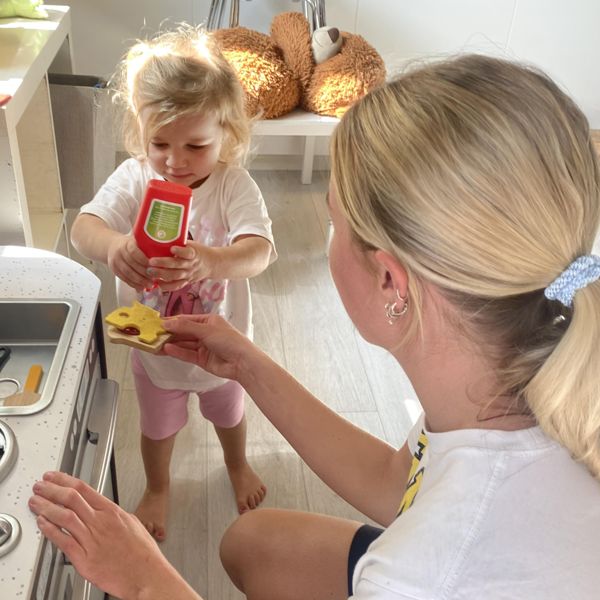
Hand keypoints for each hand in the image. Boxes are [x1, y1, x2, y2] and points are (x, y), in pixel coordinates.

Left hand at [28, 472, 188, 599]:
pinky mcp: (85, 559)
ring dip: (46, 507)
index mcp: (111, 512)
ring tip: (35, 502)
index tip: (54, 477)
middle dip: (51, 489)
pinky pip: (63, 541)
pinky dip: (50, 531)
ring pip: (64, 517)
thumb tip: (104, 511)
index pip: (83, 489)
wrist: (146, 574)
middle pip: (71, 499)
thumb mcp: (132, 523)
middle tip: (40, 486)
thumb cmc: (142, 552)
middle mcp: (100, 523)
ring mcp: (91, 540)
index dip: (64, 480)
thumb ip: (114, 515)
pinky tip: (42, 524)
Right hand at [106, 234, 152, 290]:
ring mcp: (115, 261)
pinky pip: (123, 278)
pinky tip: (141, 287)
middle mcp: (120, 251)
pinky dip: (133, 284)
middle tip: (154, 279)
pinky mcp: (114, 269)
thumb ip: (150, 245)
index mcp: (127, 243)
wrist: (112, 246)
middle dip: (144, 273)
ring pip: (127, 273)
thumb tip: (169, 252)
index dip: (143, 259)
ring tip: (149, 285)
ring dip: (139, 281)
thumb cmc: (131, 244)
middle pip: (132, 264)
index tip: (153, 265)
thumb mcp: (139, 241)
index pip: (134, 252)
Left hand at [147, 242, 215, 291]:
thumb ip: (180, 243)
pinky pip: (177, 286)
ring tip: (150, 272)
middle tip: (151, 262)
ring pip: (175, 276)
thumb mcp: (192, 244)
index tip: (172, 248)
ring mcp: (189, 274)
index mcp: (194, 253)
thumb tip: (162, 236)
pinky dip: (167, 286)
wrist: (211, 264)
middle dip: (163, 264)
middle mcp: (191, 265)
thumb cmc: (198, 251)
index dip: (180, 251)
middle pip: (177, 265)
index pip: (188, 253)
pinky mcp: (187, 282)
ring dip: (162, 275)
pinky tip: (157, 284)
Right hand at [162, 313, 258, 381]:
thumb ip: (185, 327)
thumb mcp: (206, 330)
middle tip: (152, 334)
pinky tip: (166, 349)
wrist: (242, 362)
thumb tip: (166, 323)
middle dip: (169, 333)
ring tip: (155, 343)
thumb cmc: (228, 340)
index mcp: (209, 321)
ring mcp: (203, 346)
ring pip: (184, 344)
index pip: (187, 320)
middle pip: (184, 332)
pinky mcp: (202, 359)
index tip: (157, 323)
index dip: (172, 321)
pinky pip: (187, 354)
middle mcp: (206, 333)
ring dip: (171, 343)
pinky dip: (177, 352)